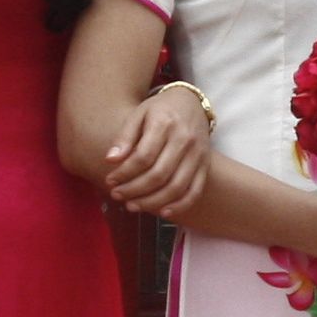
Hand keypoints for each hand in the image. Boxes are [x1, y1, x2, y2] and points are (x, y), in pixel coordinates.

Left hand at [103, 86, 212, 219]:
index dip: (124, 173)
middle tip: (117, 195)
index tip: (110, 180)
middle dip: (134, 190)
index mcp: (165, 124)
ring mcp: (198, 154)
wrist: (191, 102)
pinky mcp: (205, 165)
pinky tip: (163, 213)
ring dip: (152, 202)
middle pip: (158, 174)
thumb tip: (110, 160)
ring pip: (176, 187)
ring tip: (133, 205)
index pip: (143, 156)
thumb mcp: (138, 114)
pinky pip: (195, 191)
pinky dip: (180, 206)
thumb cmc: (159, 110)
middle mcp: (185, 140)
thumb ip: (125, 136)